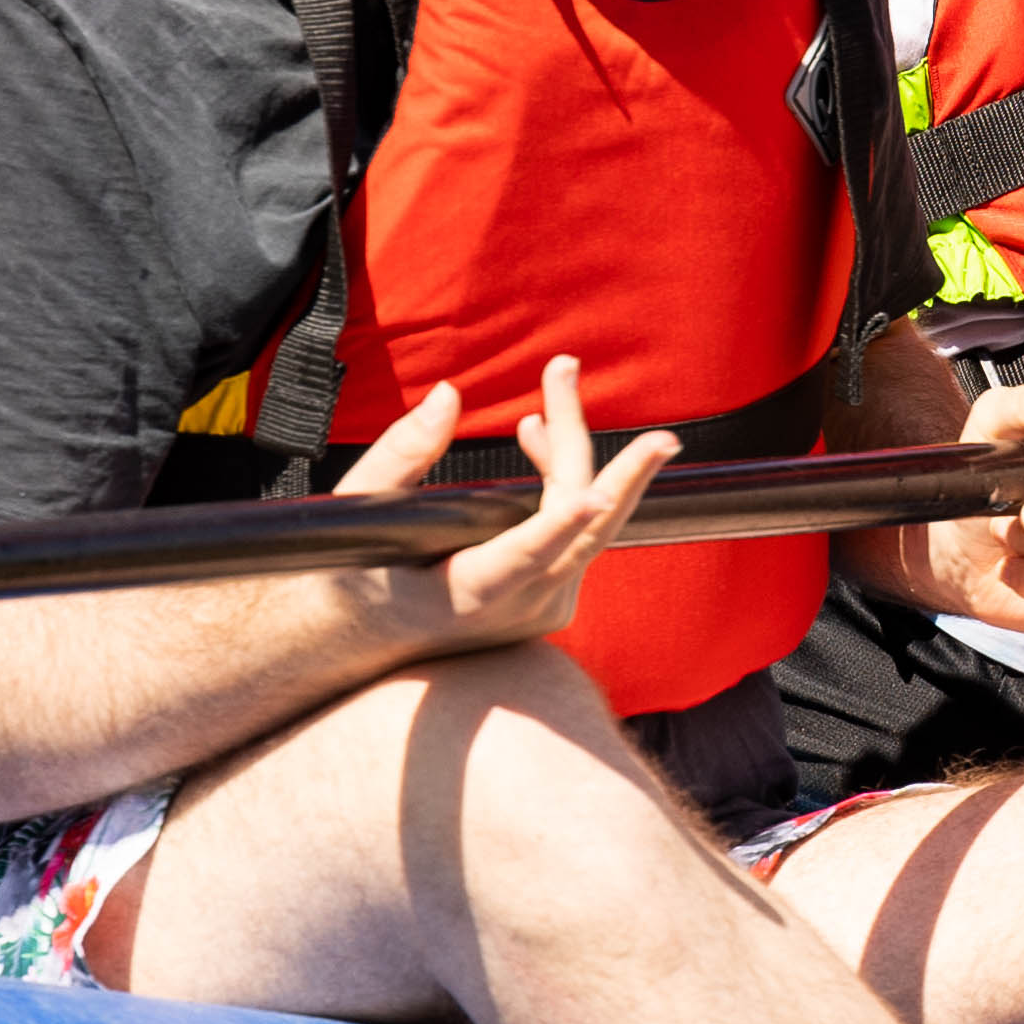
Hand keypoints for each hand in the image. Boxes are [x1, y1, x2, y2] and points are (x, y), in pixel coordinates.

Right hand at [336, 360, 673, 654]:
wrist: (371, 643)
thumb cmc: (358, 573)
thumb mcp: (360, 513)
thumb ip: (401, 455)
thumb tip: (449, 395)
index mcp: (467, 594)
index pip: (522, 557)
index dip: (559, 527)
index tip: (593, 499)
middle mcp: (520, 607)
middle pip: (585, 533)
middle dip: (623, 475)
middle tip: (664, 439)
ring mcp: (546, 606)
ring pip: (586, 523)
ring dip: (573, 452)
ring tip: (557, 380)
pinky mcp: (556, 597)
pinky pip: (577, 532)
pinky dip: (564, 481)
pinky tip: (536, 434)